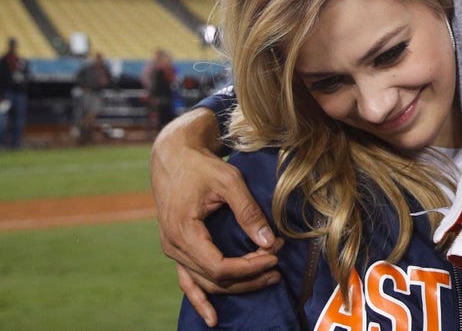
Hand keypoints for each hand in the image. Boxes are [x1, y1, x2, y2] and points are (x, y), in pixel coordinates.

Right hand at [151, 107, 281, 326]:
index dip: (250, 267)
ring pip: (206, 282)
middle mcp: (174, 247)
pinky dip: (200, 300)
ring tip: (269, 279)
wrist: (173, 157)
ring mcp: (173, 251)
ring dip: (237, 286)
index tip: (274, 255)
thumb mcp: (229, 182)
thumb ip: (248, 212)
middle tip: (278, 267)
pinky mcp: (177, 250)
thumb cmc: (201, 166)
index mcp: (184, 231)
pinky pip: (188, 282)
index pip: (220, 266)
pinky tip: (212, 318)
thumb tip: (269, 240)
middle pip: (216, 278)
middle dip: (250, 275)